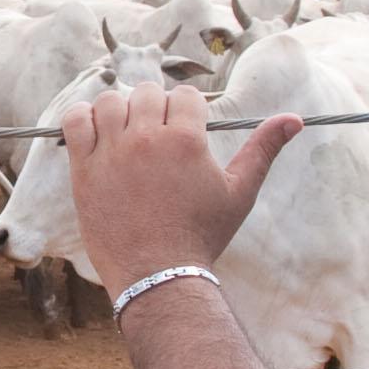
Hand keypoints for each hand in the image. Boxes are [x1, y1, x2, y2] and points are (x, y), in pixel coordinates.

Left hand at [60, 81, 303, 296]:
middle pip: (148, 93)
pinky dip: (83, 119)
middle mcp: (148, 139)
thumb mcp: (240, 192)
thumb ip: (263, 149)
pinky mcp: (84, 170)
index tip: (184, 133)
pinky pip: (75, 122)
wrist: (158, 275)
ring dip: (120, 111)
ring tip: (128, 136)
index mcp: (186, 140)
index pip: (184, 95)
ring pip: (111, 101)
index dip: (186, 111)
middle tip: (157, 139)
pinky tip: (97, 135)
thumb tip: (294, 119)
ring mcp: (112, 153)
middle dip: (155, 110)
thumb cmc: (202, 235)